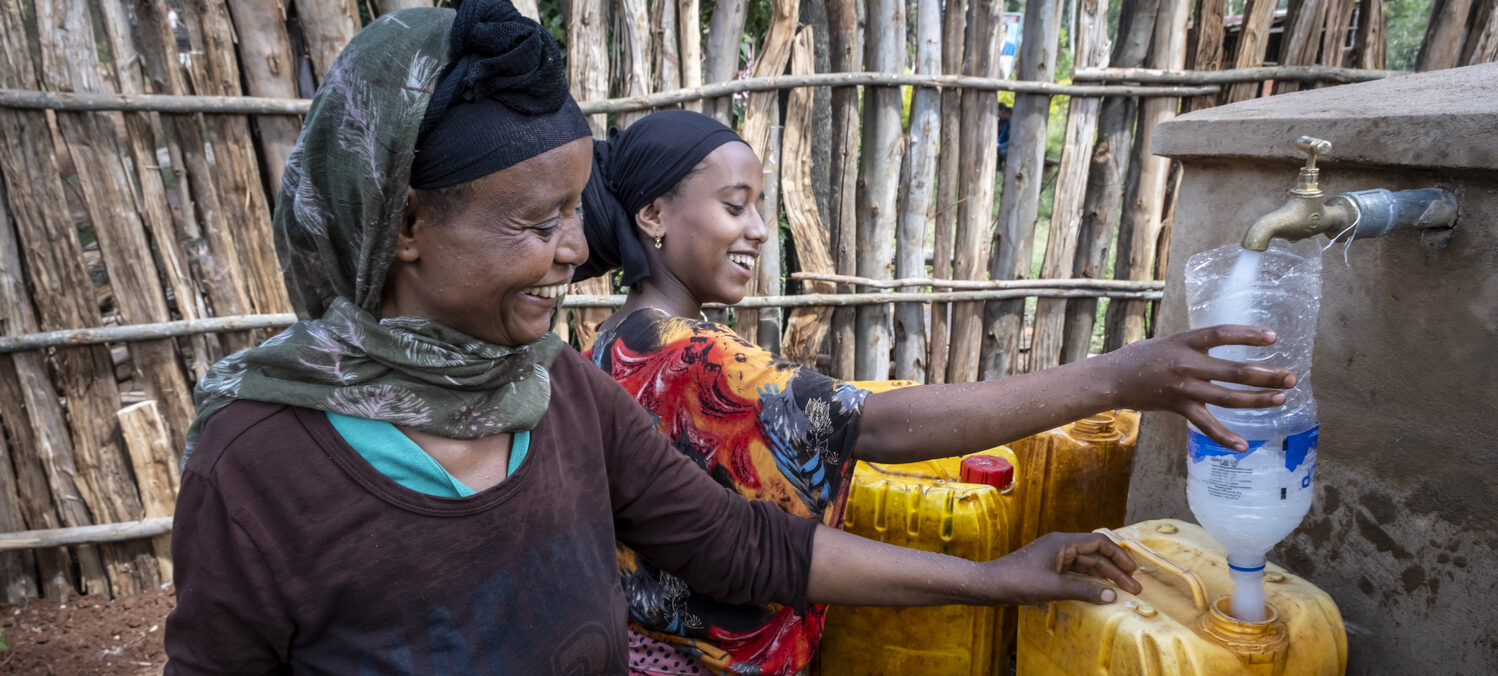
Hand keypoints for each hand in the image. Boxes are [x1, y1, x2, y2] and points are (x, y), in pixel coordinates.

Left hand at [986, 532, 1141, 605]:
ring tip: (1121, 591)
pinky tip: (1098, 592)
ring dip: (1103, 577)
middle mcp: (1060, 546)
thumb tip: (1112, 595)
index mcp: (1062, 542)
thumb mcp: (1054, 587)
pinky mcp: (1048, 570)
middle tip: (1134, 588)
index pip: (1099, 543)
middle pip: (1095, 555)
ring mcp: (1054, 558)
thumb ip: (1085, 590)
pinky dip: (1088, 581)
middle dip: (1115, 571)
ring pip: (1086, 565)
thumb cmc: (1018, 581)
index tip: (1133, 572)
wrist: (990, 585)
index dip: (1118, 556)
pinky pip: (1075, 573)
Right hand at [1103, 325, 1295, 450]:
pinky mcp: (1178, 407)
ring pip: (1227, 397)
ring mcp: (1183, 387)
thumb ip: (1196, 344)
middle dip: (1266, 374)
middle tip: (1290, 377)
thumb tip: (1224, 341)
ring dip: (1257, 400)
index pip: (1221, 333)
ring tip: (1280, 399)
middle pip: (1234, 370)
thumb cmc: (1140, 357)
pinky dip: (1224, 436)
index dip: (1248, 334)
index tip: (1273, 336)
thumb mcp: (1169, 341)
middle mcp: (1187, 364)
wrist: (1112, 378)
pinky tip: (1243, 446)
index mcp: (1185, 341)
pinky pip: (1205, 424)